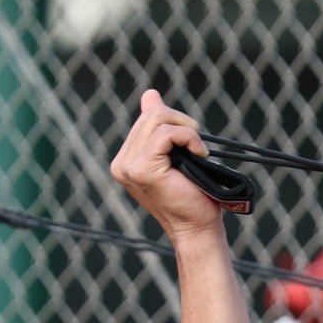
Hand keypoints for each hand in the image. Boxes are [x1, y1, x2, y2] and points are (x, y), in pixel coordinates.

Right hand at [110, 89, 225, 241]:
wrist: (197, 228)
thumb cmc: (191, 197)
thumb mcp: (175, 155)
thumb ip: (159, 127)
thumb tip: (150, 94)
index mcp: (126, 160)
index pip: (145, 119)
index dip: (172, 122)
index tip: (190, 141)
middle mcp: (122, 163)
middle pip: (150, 115)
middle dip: (180, 122)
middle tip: (198, 143)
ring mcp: (129, 166)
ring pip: (157, 120)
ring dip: (186, 130)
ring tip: (199, 150)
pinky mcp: (143, 168)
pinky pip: (166, 134)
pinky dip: (188, 137)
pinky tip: (200, 153)